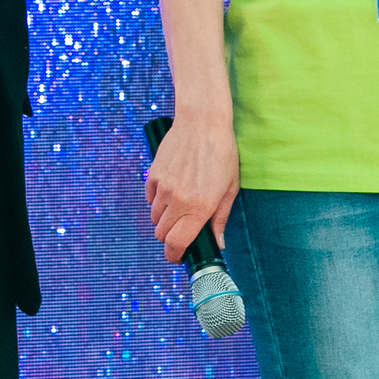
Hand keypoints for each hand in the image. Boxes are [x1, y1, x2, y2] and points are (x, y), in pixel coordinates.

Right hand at [145, 115, 239, 263]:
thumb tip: (218, 242)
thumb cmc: (221, 153)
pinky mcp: (153, 174)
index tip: (179, 256)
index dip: (174, 256)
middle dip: (170, 238)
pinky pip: (149, 198)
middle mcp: (178, 201)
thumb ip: (221, 219)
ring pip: (155, 217)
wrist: (202, 121)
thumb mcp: (230, 188)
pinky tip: (171, 190)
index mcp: (199, 208)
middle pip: (162, 234)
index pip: (176, 244)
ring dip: (165, 218)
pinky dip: (157, 200)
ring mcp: (163, 187)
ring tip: (180, 206)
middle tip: (182, 230)